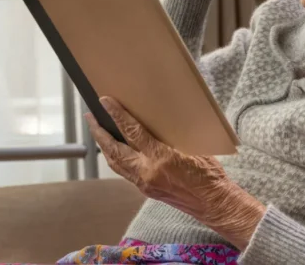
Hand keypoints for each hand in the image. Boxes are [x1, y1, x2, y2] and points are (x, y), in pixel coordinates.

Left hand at [86, 97, 265, 248]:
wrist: (214, 204)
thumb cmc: (210, 174)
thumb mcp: (193, 147)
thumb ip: (171, 136)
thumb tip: (155, 121)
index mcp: (161, 158)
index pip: (132, 132)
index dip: (117, 115)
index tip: (105, 102)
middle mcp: (148, 172)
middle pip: (114, 150)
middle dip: (99, 132)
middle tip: (90, 117)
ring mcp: (144, 184)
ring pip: (116, 163)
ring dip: (105, 146)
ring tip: (98, 131)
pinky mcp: (146, 190)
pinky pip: (125, 172)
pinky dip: (117, 158)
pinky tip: (117, 150)